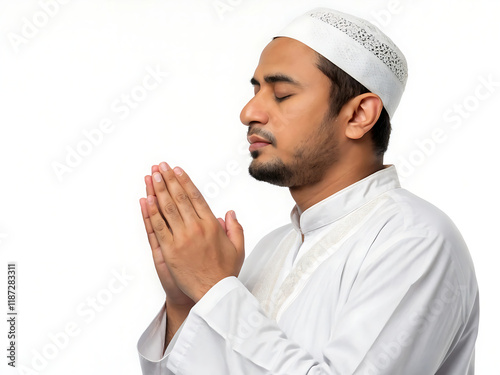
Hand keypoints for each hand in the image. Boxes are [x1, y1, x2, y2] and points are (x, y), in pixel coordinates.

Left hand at [146, 162, 244, 302]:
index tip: (177, 170)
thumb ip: (235, 228)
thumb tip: (229, 212)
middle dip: (169, 180)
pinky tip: (146, 199)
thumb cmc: (225, 272)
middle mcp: (196, 228)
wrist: (213, 293)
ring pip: (167, 209)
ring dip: (158, 190)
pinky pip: (157, 228)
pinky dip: (151, 212)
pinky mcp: (169, 250)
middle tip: (161, 166)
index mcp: (212, 225)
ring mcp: (181, 239)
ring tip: (152, 175)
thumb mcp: (238, 248)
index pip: (196, 197)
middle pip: (179, 198)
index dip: (185, 181)